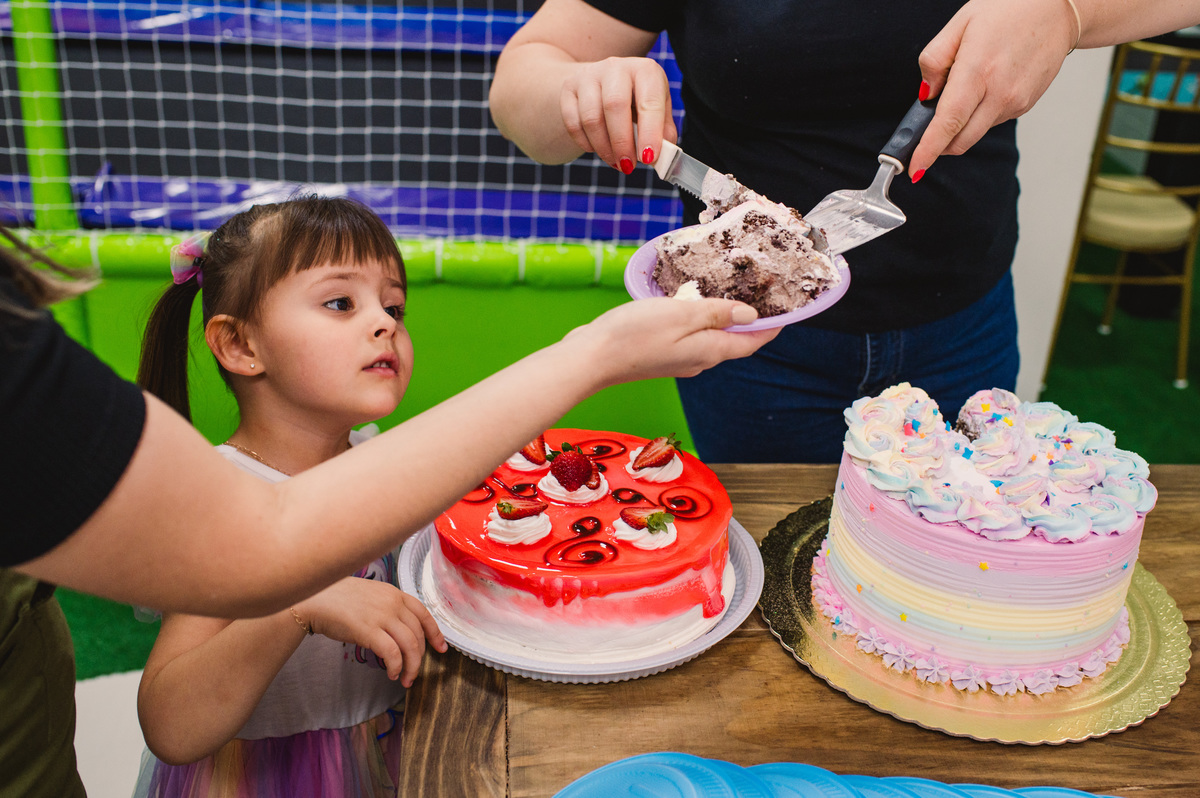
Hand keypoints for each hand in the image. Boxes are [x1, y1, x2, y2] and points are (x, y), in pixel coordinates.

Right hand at [295, 577, 446, 685]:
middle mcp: (392, 603)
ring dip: (411, 666)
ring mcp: (381, 615)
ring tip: (405, 679)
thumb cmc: (338, 599)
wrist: (314, 599)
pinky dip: (396, 666)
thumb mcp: (371, 595)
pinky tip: (392, 673)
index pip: (424, 614)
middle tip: (414, 674)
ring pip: (410, 645)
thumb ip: (387, 608)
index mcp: (395, 594)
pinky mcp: (368, 630)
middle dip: (420, 658)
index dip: (435, 633)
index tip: (441, 648)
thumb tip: (400, 631)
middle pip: (418, 634)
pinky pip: (392, 653)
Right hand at [561, 56, 677, 172]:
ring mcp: (589, 76)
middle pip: (615, 105)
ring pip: (592, 118)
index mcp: (645, 71)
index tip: (648, 158)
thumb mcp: (657, 110)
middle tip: (628, 166)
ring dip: (604, 148)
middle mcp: (616, 68)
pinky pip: (574, 123)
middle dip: (622, 142)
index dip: (650, 133)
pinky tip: (597, 149)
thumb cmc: (637, 101)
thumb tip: (663, 158)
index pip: (649, 101)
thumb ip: (664, 133)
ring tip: (615, 162)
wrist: (602, 83)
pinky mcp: (569, 89)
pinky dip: (586, 144)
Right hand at [565, 298, 779, 385]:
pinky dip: (701, 321)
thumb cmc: (634, 334)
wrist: (592, 358)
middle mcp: (700, 360)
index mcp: (710, 351)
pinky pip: (692, 337)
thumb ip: (718, 313)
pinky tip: (691, 304)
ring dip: (724, 319)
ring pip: (713, 338)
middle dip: (752, 320)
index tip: (789, 308)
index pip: (754, 341)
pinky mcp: (663, 355)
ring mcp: (680, 361)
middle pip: (735, 341)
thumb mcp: (682, 314)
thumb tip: (751, 314)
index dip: (773, 325)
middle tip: (761, 291)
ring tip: (728, 291)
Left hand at [909, 0, 1077, 176]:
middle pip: (960, 140)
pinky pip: (992, 121)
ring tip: (963, 89)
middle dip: (938, 145)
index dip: (929, 150)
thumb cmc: (1008, 10)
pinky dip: (979, 115)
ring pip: (975, 133)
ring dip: (960, 127)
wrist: (1057, 9)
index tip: (915, 169)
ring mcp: (1015, 102)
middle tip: (924, 136)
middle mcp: (1000, 93)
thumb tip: (925, 95)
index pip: (948, 123)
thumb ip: (934, 60)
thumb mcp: (960, 24)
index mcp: (978, 71)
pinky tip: (985, 87)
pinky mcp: (1025, 105)